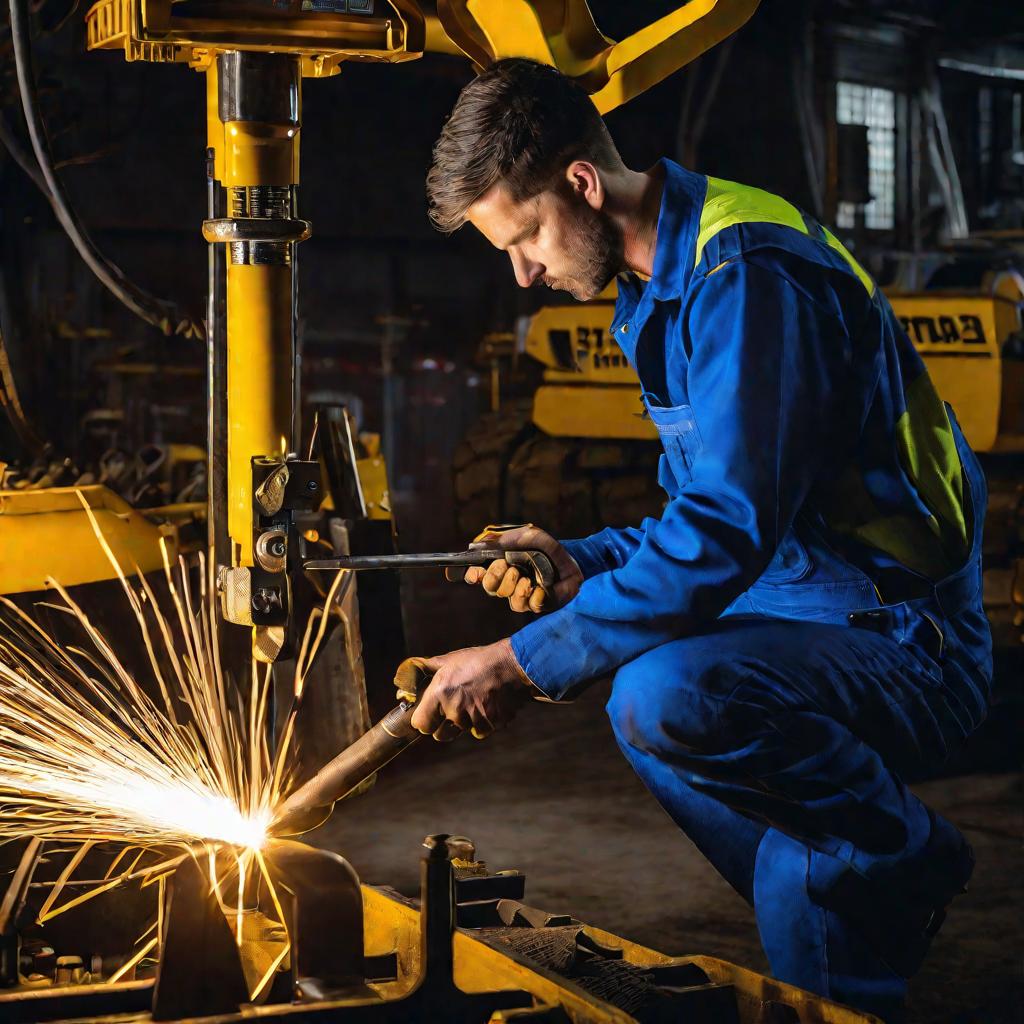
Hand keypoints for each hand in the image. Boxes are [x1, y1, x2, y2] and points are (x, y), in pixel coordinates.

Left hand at [405, 639, 533, 739]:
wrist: (512, 665)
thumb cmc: (477, 661)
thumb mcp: (448, 660)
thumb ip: (423, 670)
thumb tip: (403, 679)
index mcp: (440, 693)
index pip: (421, 725)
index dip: (424, 720)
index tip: (429, 714)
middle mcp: (454, 710)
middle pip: (439, 735)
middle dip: (443, 725)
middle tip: (454, 707)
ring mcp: (473, 720)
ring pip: (461, 732)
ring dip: (465, 722)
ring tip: (474, 701)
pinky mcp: (490, 726)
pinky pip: (480, 732)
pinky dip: (482, 723)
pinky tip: (487, 706)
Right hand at [446, 524, 582, 612]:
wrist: (573, 559)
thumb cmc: (548, 548)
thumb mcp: (527, 536)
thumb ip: (504, 539)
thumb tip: (476, 545)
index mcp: (502, 567)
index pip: (479, 575)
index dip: (473, 575)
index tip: (476, 572)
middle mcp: (510, 583)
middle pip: (490, 588)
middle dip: (495, 577)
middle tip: (508, 566)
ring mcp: (524, 595)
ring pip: (509, 601)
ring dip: (515, 588)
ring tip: (527, 578)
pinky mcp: (540, 604)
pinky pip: (530, 606)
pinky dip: (534, 597)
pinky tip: (540, 588)